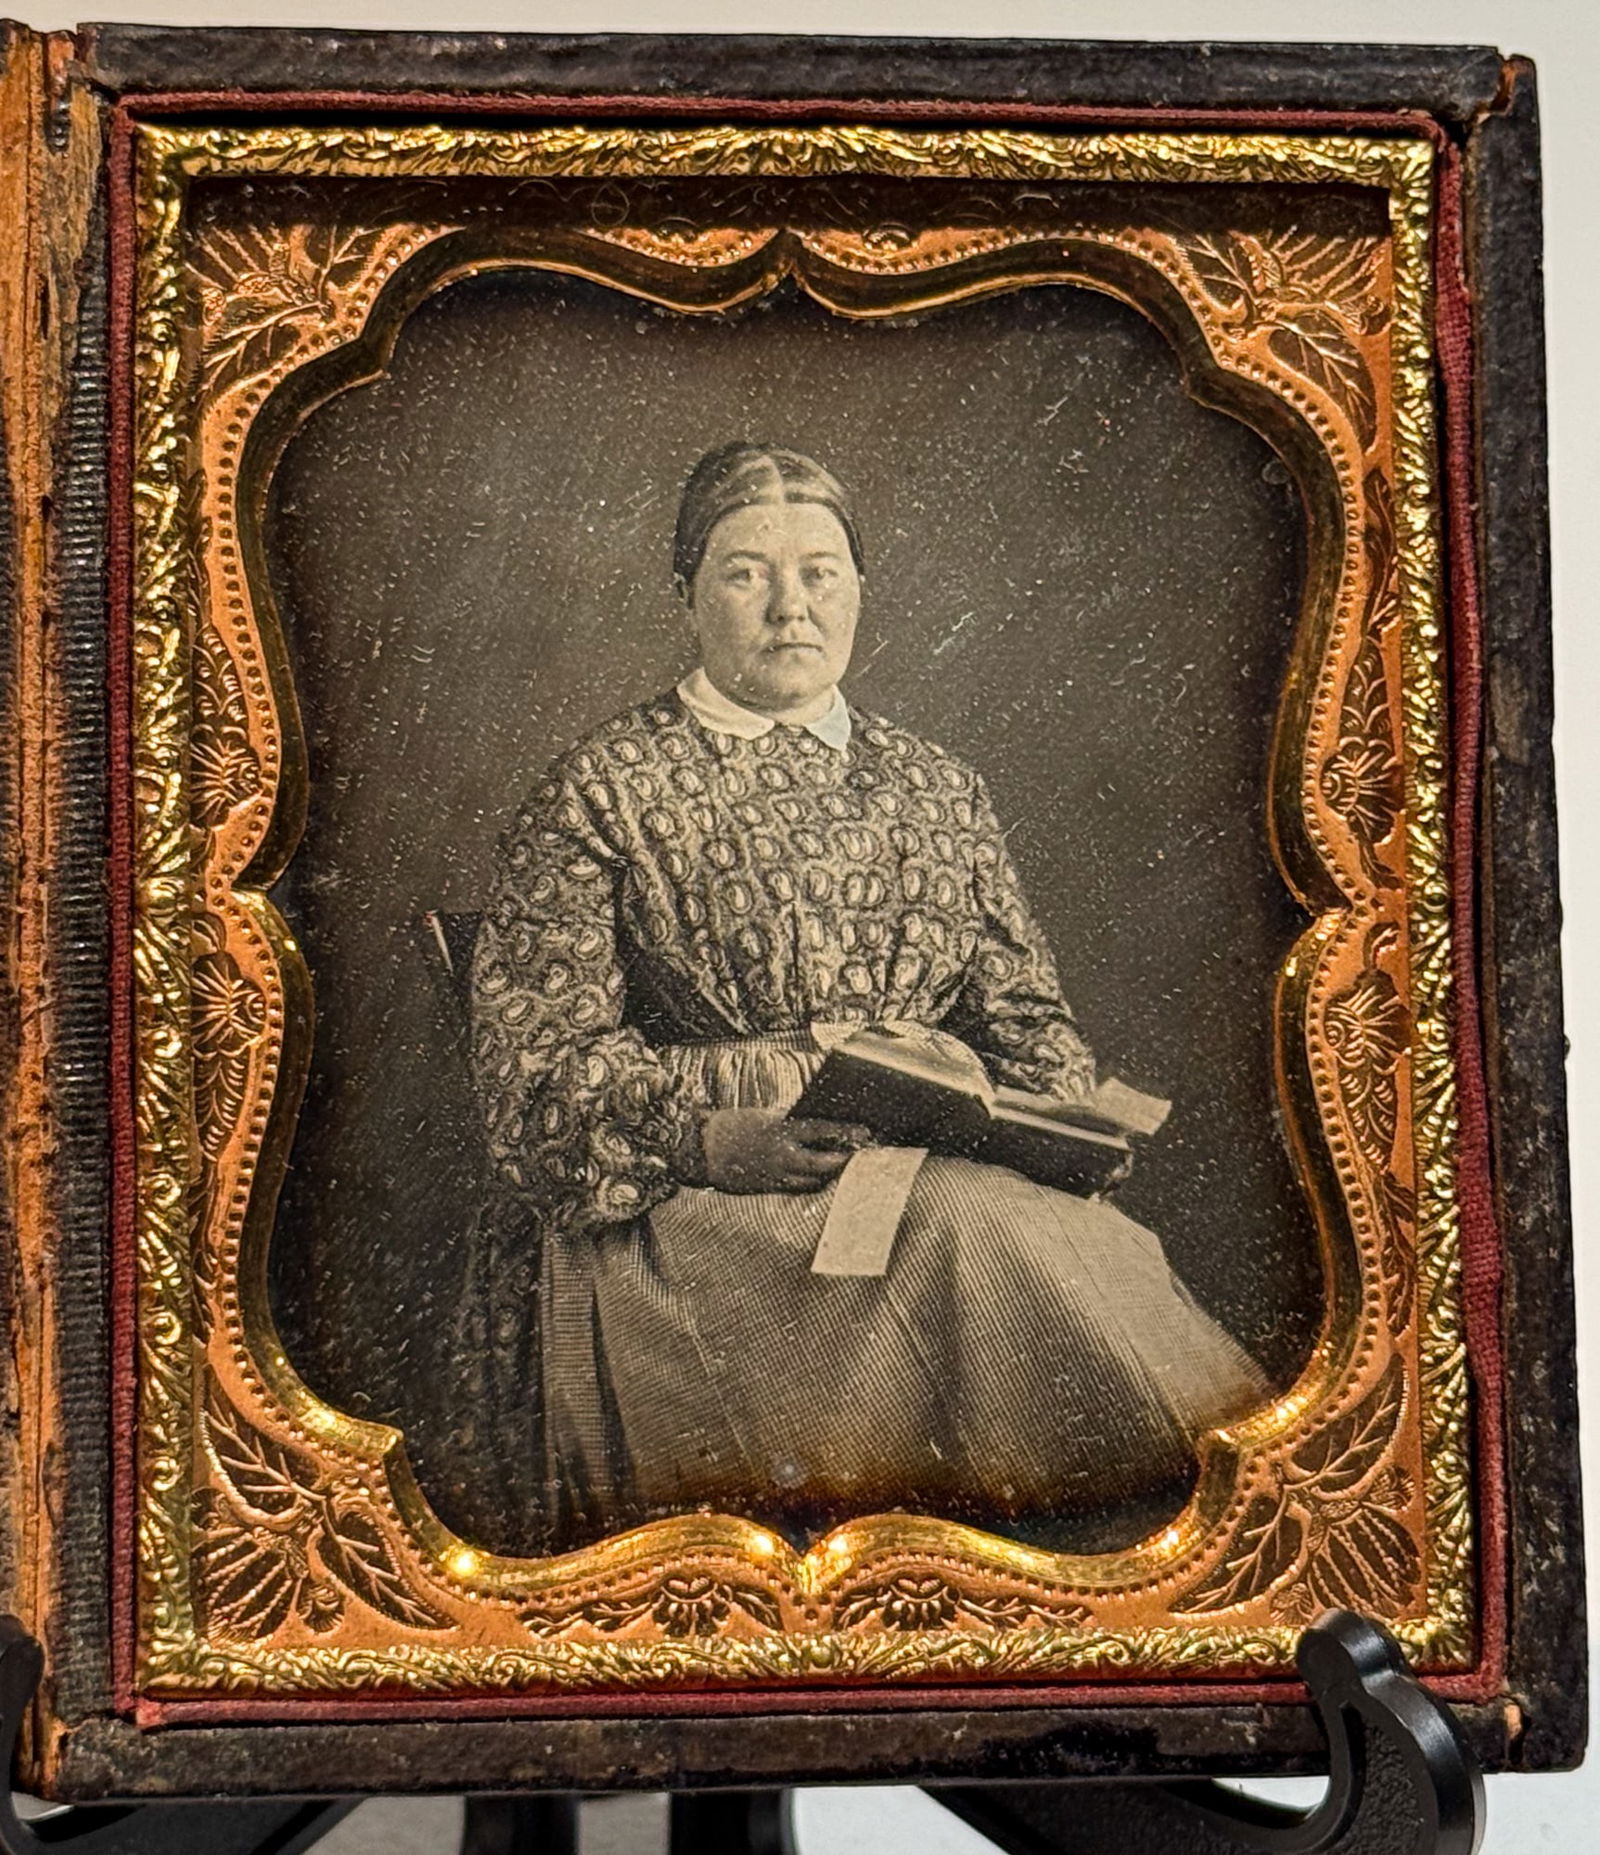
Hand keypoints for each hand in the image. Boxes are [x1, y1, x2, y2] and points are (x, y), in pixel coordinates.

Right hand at [700, 1109, 870, 1194]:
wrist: (705, 1149)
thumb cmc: (737, 1126)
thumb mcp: (767, 1117)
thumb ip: (793, 1123)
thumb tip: (821, 1127)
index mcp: (781, 1130)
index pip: (823, 1130)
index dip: (846, 1132)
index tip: (865, 1132)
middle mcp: (781, 1155)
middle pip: (823, 1163)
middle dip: (844, 1161)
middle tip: (860, 1156)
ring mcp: (775, 1175)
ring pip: (814, 1180)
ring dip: (831, 1175)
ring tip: (845, 1168)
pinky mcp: (769, 1189)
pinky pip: (798, 1189)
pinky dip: (813, 1184)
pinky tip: (821, 1179)